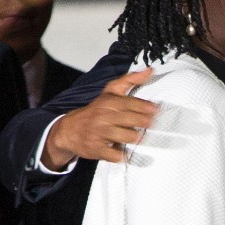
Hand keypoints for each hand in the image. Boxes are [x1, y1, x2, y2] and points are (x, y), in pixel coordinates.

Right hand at [41, 68, 157, 170]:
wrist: (68, 130)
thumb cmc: (96, 111)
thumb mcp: (110, 93)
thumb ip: (130, 80)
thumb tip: (150, 70)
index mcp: (108, 103)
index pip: (131, 103)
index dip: (146, 107)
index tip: (155, 110)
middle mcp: (103, 117)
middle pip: (132, 120)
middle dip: (144, 122)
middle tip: (149, 124)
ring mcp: (99, 133)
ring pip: (127, 136)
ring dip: (135, 137)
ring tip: (137, 136)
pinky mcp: (96, 149)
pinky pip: (116, 154)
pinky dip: (122, 154)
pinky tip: (123, 150)